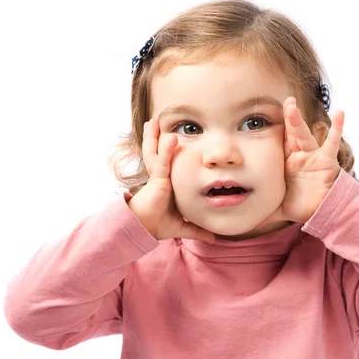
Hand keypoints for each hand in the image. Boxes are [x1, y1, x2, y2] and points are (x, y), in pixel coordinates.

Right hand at [127, 118, 215, 242]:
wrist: (145, 230)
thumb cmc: (159, 225)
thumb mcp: (183, 227)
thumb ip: (197, 230)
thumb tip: (213, 238)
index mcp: (167, 184)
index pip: (166, 162)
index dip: (166, 150)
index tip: (170, 136)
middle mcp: (162, 178)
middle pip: (158, 153)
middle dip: (156, 138)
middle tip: (157, 121)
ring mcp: (159, 178)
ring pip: (156, 153)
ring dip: (156, 137)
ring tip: (155, 120)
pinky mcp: (158, 181)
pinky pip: (163, 163)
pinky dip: (168, 151)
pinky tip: (172, 138)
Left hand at [258, 97, 344, 226]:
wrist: (322, 212)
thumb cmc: (303, 206)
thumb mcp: (279, 208)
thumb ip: (264, 213)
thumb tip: (248, 224)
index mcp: (287, 163)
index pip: (278, 143)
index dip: (272, 130)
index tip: (263, 115)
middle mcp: (300, 156)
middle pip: (291, 134)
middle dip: (287, 118)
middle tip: (283, 101)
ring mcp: (313, 156)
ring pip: (304, 136)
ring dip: (298, 122)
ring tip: (292, 106)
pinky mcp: (326, 160)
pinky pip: (331, 143)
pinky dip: (337, 128)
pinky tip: (341, 113)